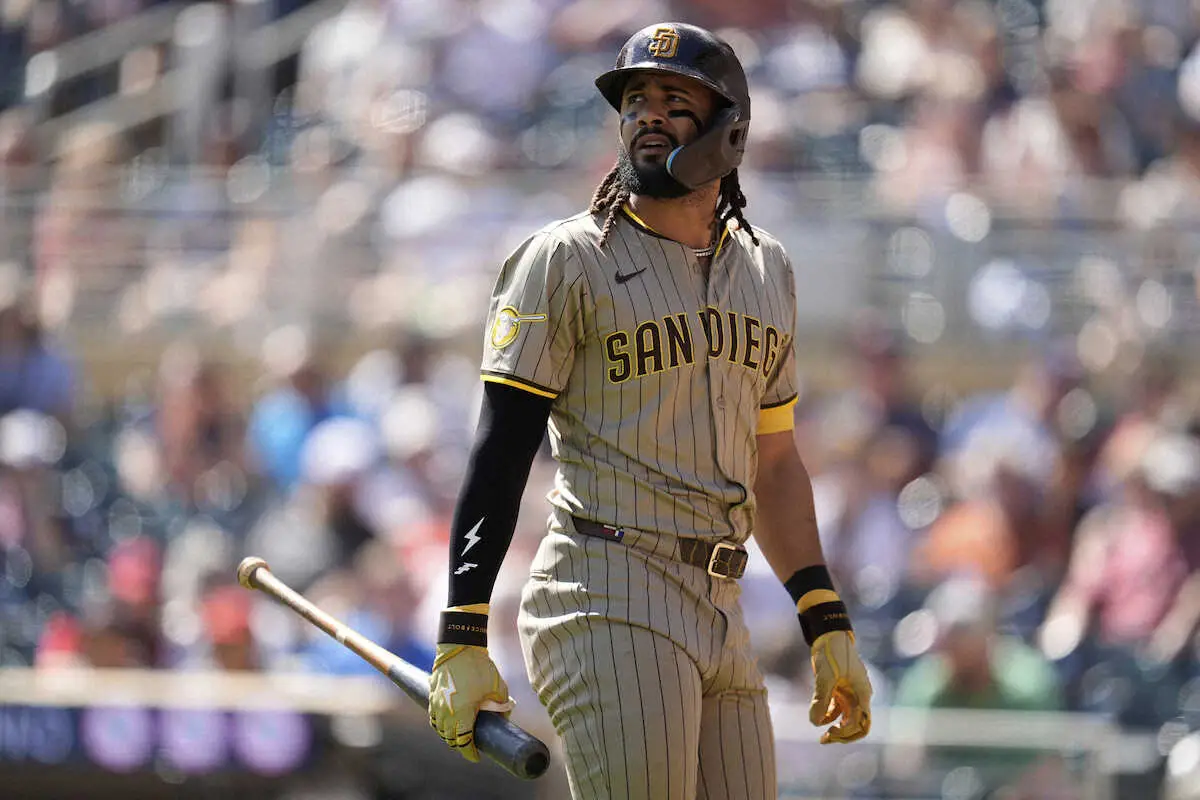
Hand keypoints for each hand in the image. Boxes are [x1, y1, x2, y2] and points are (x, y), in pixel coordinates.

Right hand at [428, 643, 513, 761]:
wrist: (459, 646)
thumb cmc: (480, 667)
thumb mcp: (498, 688)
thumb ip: (502, 706)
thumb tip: (505, 717)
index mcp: (462, 713)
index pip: (463, 742)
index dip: (469, 753)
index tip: (476, 757)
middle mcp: (446, 711)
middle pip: (449, 738)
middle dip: (459, 745)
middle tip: (470, 746)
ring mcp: (436, 703)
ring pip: (439, 728)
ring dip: (448, 735)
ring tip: (459, 736)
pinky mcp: (431, 694)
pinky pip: (433, 716)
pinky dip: (439, 723)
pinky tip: (447, 723)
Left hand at [809, 630, 871, 743]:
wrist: (829, 634)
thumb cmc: (832, 652)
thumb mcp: (826, 676)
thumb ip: (821, 700)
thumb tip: (814, 723)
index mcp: (862, 694)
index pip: (862, 724)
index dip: (847, 734)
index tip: (830, 734)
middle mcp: (859, 696)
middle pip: (856, 724)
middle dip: (843, 735)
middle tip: (825, 740)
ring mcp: (850, 693)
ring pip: (847, 719)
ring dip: (836, 728)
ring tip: (822, 736)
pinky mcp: (840, 689)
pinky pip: (837, 709)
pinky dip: (829, 716)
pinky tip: (818, 719)